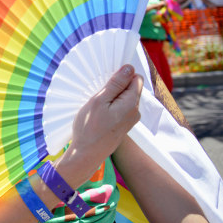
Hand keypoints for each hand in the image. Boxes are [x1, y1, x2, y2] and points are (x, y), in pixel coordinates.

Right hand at [63, 65, 142, 181]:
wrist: (87, 154)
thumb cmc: (90, 127)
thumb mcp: (99, 100)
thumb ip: (116, 84)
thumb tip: (129, 68)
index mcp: (132, 103)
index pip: (135, 78)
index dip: (121, 75)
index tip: (106, 81)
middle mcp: (135, 111)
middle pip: (131, 88)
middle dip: (116, 86)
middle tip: (98, 94)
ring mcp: (130, 119)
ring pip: (124, 98)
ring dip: (112, 97)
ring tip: (97, 105)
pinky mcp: (124, 125)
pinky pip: (121, 108)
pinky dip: (111, 106)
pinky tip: (99, 113)